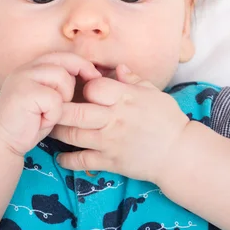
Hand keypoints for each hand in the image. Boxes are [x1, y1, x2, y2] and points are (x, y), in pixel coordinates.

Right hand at [0, 53, 100, 155]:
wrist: (3, 141)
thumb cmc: (29, 123)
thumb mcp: (48, 99)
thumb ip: (61, 85)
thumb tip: (90, 76)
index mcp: (32, 67)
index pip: (62, 55)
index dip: (81, 63)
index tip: (95, 77)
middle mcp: (26, 68)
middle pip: (64, 62)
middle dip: (75, 80)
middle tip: (74, 99)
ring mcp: (24, 77)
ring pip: (62, 79)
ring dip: (63, 101)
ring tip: (49, 113)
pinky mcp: (24, 92)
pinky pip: (55, 99)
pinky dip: (54, 115)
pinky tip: (41, 121)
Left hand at [50, 64, 190, 183]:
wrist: (178, 154)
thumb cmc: (168, 120)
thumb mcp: (154, 93)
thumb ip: (133, 80)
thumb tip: (117, 67)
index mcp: (125, 98)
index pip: (94, 87)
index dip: (85, 85)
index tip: (81, 86)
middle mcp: (114, 119)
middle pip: (76, 112)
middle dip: (59, 108)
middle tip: (50, 105)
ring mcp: (109, 142)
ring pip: (73, 136)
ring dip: (57, 131)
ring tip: (50, 126)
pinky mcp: (109, 162)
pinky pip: (82, 161)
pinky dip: (67, 160)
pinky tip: (60, 156)